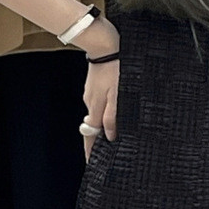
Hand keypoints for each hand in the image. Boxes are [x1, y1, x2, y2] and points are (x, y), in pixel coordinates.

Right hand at [80, 19, 119, 158]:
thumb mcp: (118, 95)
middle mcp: (91, 103)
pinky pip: (100, 103)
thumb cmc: (114, 68)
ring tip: (115, 134)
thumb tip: (109, 136)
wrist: (104, 44)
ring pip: (97, 114)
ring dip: (104, 125)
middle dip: (98, 141)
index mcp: (95, 109)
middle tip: (106, 153)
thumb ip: (113, 117)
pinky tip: (115, 110)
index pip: (90, 137)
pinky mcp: (95, 85)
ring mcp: (92, 93)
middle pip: (93, 128)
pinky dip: (106, 110)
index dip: (91, 152)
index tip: (92, 164)